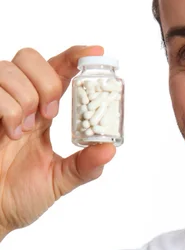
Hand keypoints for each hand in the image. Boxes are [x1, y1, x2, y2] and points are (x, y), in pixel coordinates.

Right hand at [0, 45, 115, 234]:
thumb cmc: (19, 196)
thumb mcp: (60, 180)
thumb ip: (85, 166)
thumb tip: (110, 150)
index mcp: (42, 113)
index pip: (58, 71)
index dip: (75, 57)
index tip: (96, 53)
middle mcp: (19, 102)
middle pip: (31, 58)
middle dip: (47, 81)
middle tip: (51, 113)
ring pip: (10, 69)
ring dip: (26, 99)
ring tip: (25, 131)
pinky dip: (8, 110)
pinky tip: (10, 133)